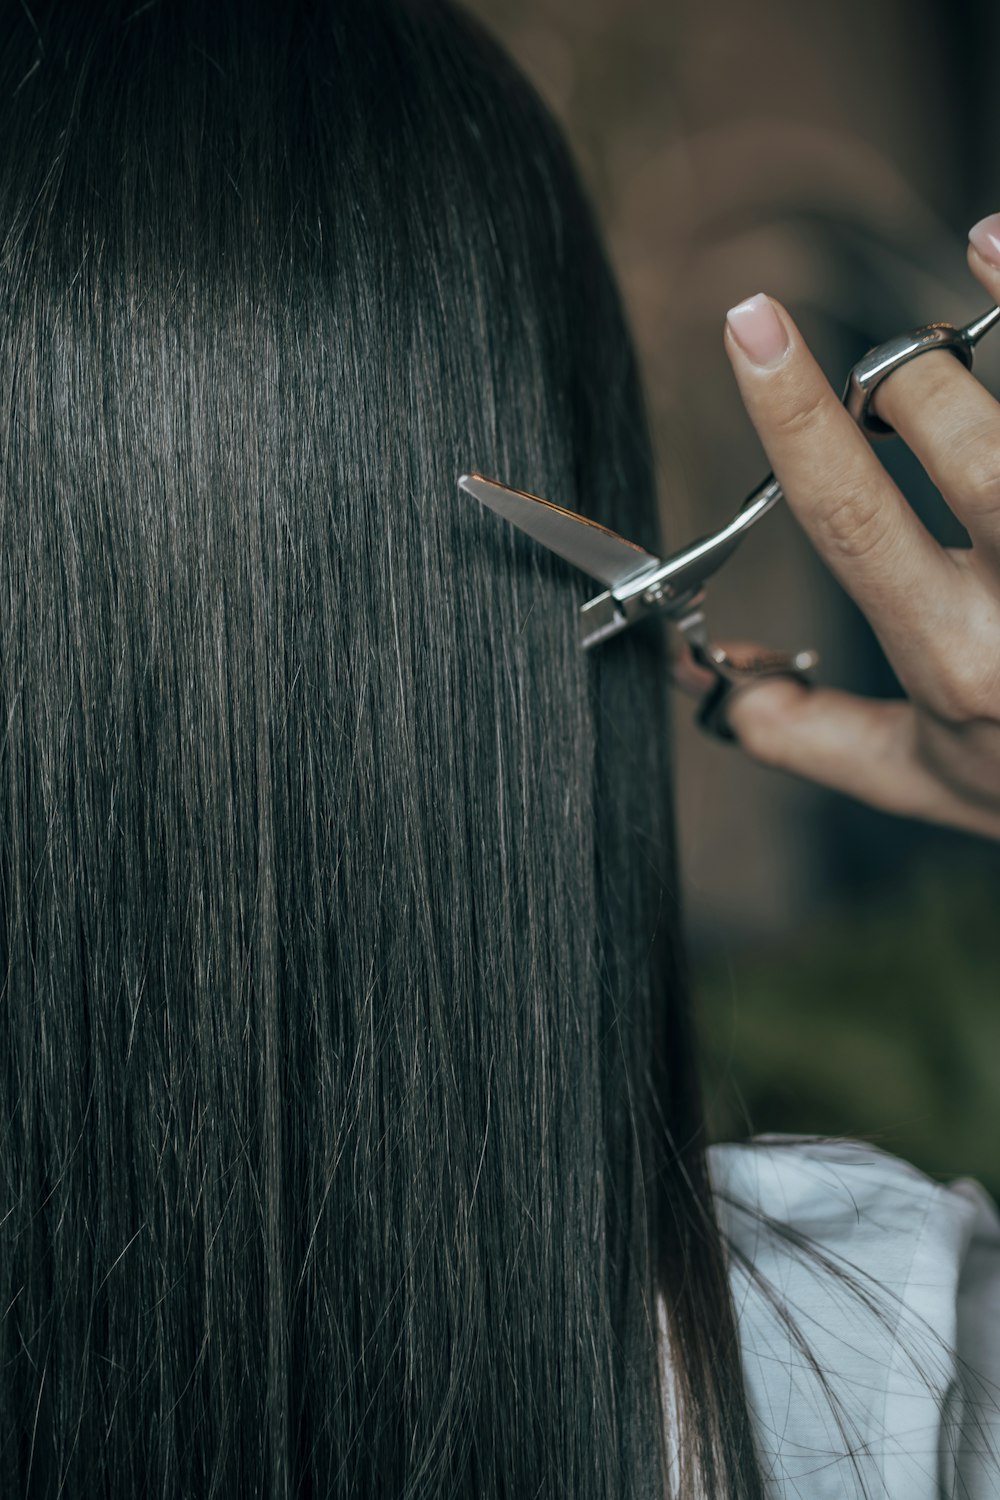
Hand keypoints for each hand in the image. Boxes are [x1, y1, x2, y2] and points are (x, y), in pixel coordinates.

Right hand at [675, 218, 999, 840]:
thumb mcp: (928, 778)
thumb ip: (811, 732)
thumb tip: (710, 685)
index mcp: (957, 656)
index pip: (850, 514)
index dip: (791, 412)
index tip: (749, 325)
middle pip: (955, 432)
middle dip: (905, 380)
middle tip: (896, 385)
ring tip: (985, 248)